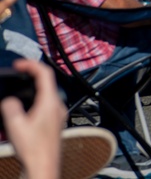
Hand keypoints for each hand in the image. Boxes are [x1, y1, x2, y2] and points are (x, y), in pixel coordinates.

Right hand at [1, 59, 67, 178]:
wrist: (44, 166)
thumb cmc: (34, 149)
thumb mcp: (15, 126)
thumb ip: (10, 108)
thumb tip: (10, 100)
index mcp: (50, 102)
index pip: (45, 73)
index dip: (31, 64)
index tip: (19, 64)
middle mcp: (58, 106)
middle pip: (47, 81)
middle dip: (32, 74)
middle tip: (19, 72)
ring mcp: (59, 114)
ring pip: (48, 92)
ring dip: (34, 86)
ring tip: (21, 85)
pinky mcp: (56, 121)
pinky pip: (48, 103)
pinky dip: (37, 97)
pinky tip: (27, 104)